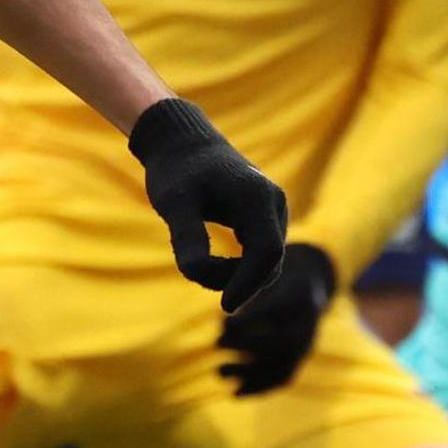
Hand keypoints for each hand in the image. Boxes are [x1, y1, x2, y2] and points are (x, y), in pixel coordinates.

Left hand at [125, 98, 286, 308]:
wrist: (181, 142)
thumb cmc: (175, 170)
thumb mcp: (173, 204)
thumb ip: (187, 238)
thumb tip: (197, 274)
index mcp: (258, 198)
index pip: (267, 253)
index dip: (249, 283)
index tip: (225, 306)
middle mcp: (274, 203)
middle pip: (270, 260)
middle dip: (240, 281)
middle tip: (199, 277)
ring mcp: (271, 209)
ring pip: (266, 259)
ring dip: (238, 275)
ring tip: (198, 266)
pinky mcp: (262, 216)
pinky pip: (259, 251)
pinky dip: (239, 266)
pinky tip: (211, 266)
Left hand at [217, 243, 338, 395]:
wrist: (307, 283)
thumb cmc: (272, 272)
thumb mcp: (259, 270)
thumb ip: (243, 288)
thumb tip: (222, 323)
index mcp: (299, 294)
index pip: (276, 309)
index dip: (248, 320)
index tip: (222, 323)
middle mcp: (308, 321)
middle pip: (282, 340)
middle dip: (247, 346)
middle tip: (217, 343)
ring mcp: (307, 341)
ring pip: (282, 363)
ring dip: (248, 372)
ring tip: (219, 372)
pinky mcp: (301, 356)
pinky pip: (284, 376)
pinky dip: (258, 387)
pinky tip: (234, 394)